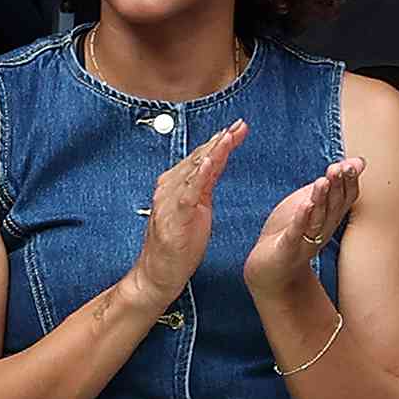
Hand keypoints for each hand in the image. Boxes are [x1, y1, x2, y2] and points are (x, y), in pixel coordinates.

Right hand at [126, 120, 246, 308]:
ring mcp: (170, 201)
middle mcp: (170, 187)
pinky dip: (199, 176)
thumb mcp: (196, 209)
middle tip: (240, 125)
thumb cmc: (177, 244)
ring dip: (212, 152)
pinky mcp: (173, 216)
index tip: (238, 127)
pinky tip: (210, 162)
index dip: (219, 141)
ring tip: (228, 136)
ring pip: (193, 170)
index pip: (200, 157)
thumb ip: (204, 185)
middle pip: (198, 158)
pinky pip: (187, 192)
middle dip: (220, 140)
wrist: (158, 273)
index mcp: (176, 184)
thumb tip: (215, 163)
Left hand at [243, 157, 363, 296]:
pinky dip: (302, 219)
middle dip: (337, 187)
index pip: (345, 198)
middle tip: (338, 168)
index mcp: (330, 217)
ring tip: (323, 181)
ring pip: (317, 218)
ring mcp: (306, 240)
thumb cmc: (293, 231)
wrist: (271, 268)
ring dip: (321, 199)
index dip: (349, 182)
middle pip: (333, 206)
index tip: (352, 165)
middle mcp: (323, 229)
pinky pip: (297, 232)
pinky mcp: (288, 248)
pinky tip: (305, 205)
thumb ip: (333, 183)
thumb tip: (359, 161)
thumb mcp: (314, 202)